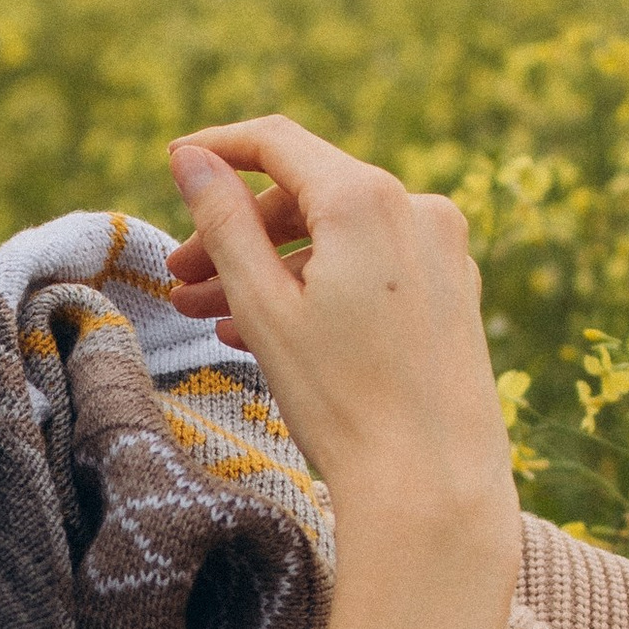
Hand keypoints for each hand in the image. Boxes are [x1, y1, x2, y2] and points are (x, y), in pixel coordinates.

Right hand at [167, 119, 518, 547]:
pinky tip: (270, 333)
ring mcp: (442, 250)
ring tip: (209, 318)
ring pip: (336, 238)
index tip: (174, 163)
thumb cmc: (342, 401)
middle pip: (305, 195)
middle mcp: (416, 208)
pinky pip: (373, 268)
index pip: (277, 142)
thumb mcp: (264, 307)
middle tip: (179, 278)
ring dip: (270, 270)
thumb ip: (223, 223)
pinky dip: (319, 288)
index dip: (218, 148)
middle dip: (236, 233)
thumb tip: (191, 158)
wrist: (433, 486)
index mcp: (366, 199)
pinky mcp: (454, 291)